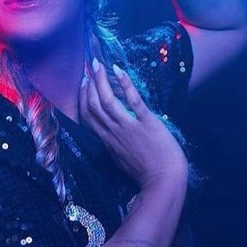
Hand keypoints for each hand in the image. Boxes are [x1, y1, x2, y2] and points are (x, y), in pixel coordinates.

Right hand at [79, 58, 188, 189]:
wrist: (164, 181)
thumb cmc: (146, 173)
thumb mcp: (121, 160)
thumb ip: (113, 145)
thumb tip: (109, 134)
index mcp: (107, 141)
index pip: (87, 117)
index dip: (83, 98)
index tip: (84, 84)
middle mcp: (113, 132)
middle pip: (93, 105)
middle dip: (89, 85)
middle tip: (89, 68)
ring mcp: (128, 127)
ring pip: (106, 100)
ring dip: (100, 80)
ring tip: (98, 64)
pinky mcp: (146, 122)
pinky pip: (132, 100)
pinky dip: (124, 84)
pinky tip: (119, 70)